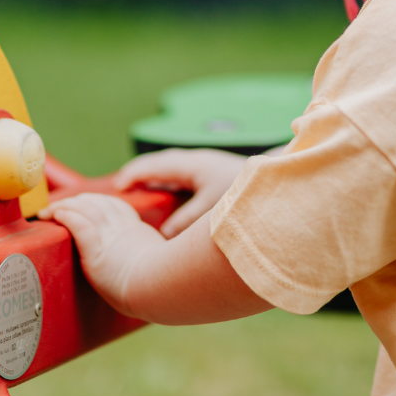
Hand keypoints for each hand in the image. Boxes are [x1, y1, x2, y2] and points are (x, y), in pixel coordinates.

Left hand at [40, 192, 163, 315]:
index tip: (87, 203)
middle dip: (78, 200)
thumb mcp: (162, 261)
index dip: (99, 202)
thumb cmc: (163, 285)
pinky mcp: (95, 248)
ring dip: (64, 205)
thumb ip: (151, 258)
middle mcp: (121, 227)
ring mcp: (108, 236)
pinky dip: (65, 215)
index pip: (116, 206)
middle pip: (97, 202)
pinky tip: (55, 215)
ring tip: (49, 210)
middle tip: (63, 205)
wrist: (158, 290)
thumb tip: (156, 266)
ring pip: (84, 208)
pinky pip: (77, 224)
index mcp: (136, 231)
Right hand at [113, 148, 246, 237]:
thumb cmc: (246, 193)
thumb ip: (186, 223)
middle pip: (159, 163)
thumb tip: (164, 234)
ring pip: (171, 168)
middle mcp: (196, 161)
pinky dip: (168, 183)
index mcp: (192, 164)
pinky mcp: (213, 174)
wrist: (278, 180)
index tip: (116, 189)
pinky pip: (181, 175)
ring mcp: (205, 166)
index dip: (132, 176)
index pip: (153, 166)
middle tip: (120, 188)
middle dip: (139, 174)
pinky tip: (167, 197)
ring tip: (138, 193)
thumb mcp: (213, 212)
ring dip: (154, 178)